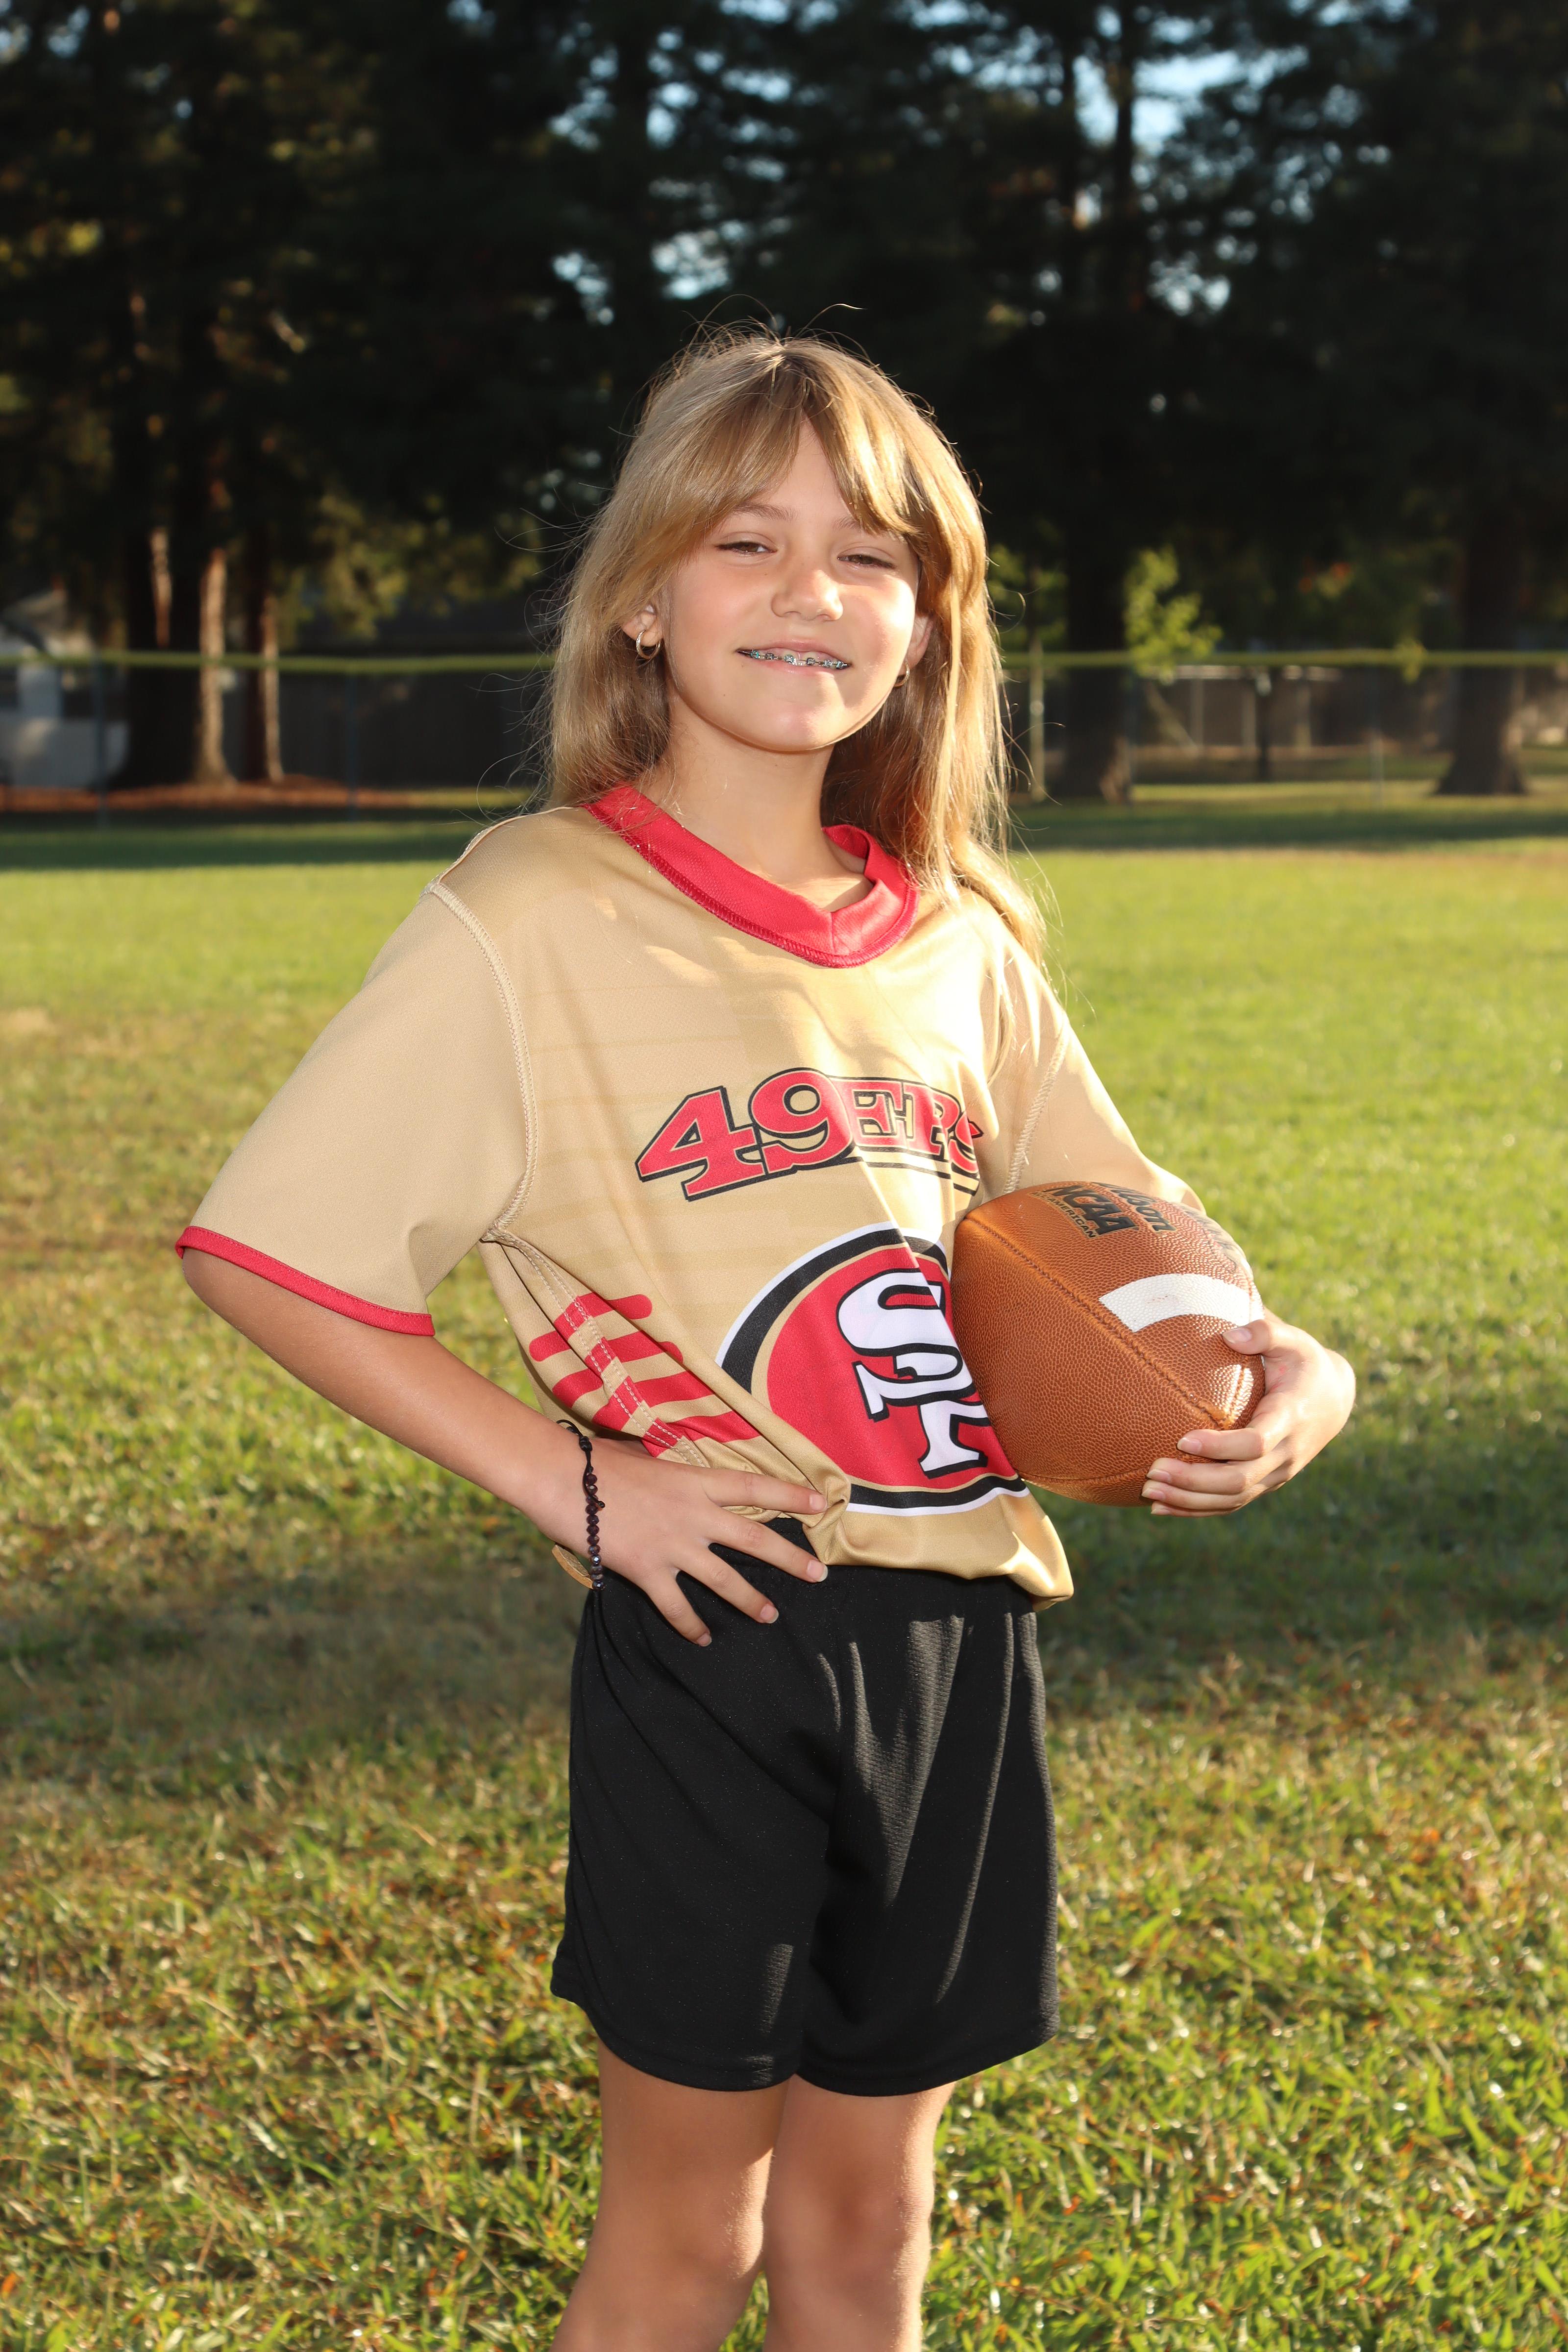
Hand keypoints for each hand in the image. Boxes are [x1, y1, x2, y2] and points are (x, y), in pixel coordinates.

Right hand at [540, 1430, 826, 1644]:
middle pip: (753, 1537)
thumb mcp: (642, 1459)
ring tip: (771, 1616)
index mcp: (693, 1481)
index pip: (754, 1486)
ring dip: (750, 1600)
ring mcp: (672, 1545)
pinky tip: (703, 1639)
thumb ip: (667, 1475)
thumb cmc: (594, 1462)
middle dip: (789, 1558)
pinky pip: (676, 1606)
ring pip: (724, 1579)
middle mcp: (692, 1514)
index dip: (791, 1493)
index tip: (821, 1502)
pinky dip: (691, 1626)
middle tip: (818, 1575)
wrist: (559, 1479)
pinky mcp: (647, 1571)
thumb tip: (671, 1478)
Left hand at [1140, 1310, 1354, 1516]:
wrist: (1334, 1400)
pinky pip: (1231, 1504)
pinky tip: (1163, 1507)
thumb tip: (1230, 1335)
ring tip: (1149, 1491)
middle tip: (1152, 1471)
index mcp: (1290, 1418)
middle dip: (1194, 1481)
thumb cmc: (1304, 1363)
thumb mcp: (1293, 1340)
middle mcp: (1285, 1454)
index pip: (1256, 1443)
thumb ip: (1265, 1331)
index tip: (1182, 1440)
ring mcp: (1276, 1474)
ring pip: (1233, 1499)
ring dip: (1189, 1500)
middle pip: (1239, 1480)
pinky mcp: (1266, 1483)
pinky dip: (1197, 1509)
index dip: (1220, 1447)